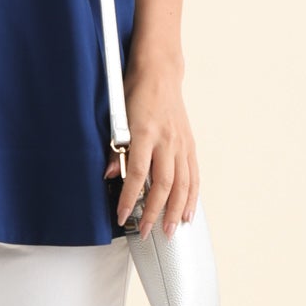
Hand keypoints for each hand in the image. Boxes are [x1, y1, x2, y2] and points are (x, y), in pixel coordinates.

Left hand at [102, 60, 198, 239]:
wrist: (160, 73)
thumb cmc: (136, 91)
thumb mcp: (117, 115)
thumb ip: (116, 147)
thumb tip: (111, 175)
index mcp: (145, 132)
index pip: (137, 173)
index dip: (130, 197)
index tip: (123, 215)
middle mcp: (167, 140)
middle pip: (164, 184)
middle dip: (155, 212)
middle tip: (147, 232)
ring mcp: (181, 143)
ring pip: (183, 183)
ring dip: (177, 210)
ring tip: (170, 231)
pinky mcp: (189, 144)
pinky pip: (193, 175)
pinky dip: (192, 197)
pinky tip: (188, 213)